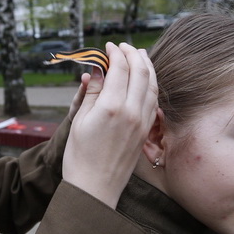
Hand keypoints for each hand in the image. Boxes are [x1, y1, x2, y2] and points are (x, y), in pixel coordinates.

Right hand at [62, 42, 157, 208]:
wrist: (95, 188)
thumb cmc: (79, 156)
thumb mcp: (80, 120)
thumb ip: (91, 92)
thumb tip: (96, 69)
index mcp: (111, 107)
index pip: (120, 69)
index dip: (115, 53)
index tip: (109, 46)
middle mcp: (131, 111)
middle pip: (140, 72)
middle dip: (133, 54)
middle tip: (124, 47)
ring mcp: (142, 122)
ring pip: (151, 85)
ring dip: (147, 67)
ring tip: (139, 55)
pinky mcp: (145, 131)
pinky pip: (153, 100)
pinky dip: (151, 84)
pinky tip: (146, 79)